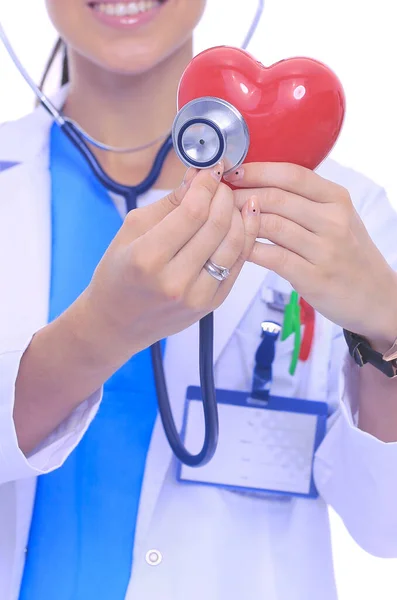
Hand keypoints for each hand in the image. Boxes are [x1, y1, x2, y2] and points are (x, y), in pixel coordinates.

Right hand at [77, 162, 259, 361]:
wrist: (117, 323)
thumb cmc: (118, 274)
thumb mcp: (131, 230)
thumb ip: (169, 202)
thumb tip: (198, 175)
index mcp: (148, 259)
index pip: (192, 211)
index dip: (207, 184)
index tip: (210, 169)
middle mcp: (175, 281)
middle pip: (216, 225)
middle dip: (224, 195)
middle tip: (220, 183)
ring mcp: (197, 296)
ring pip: (234, 244)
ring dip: (238, 214)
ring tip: (231, 199)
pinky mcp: (211, 304)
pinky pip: (238, 264)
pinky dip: (245, 237)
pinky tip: (244, 219)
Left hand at [226, 162, 396, 349]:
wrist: (376, 297)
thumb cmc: (348, 255)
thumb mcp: (337, 219)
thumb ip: (305, 202)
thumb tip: (257, 185)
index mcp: (337, 199)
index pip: (291, 174)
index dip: (257, 170)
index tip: (231, 170)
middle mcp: (334, 220)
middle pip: (276, 198)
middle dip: (239, 195)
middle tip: (216, 197)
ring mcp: (325, 249)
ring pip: (271, 225)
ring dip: (239, 221)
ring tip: (219, 220)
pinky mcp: (314, 277)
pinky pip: (272, 256)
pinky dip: (249, 249)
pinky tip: (235, 246)